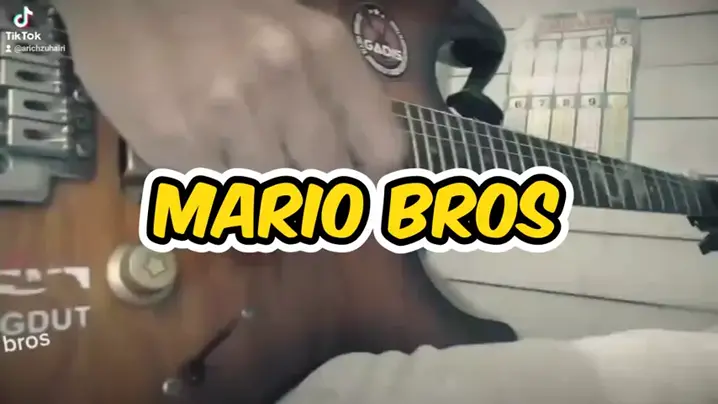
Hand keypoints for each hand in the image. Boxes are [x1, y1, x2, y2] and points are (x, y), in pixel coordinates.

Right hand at [53, 0, 406, 176]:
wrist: (120, 0)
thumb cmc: (216, 15)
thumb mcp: (292, 29)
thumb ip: (334, 91)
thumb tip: (364, 165)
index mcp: (322, 48)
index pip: (381, 148)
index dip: (375, 186)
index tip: (363, 203)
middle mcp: (284, 78)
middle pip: (329, 181)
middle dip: (318, 200)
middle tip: (302, 203)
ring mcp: (229, 113)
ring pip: (273, 197)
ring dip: (264, 198)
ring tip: (242, 170)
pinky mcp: (177, 142)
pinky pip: (219, 201)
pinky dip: (220, 199)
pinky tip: (208, 168)